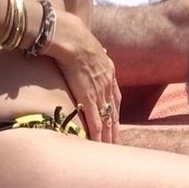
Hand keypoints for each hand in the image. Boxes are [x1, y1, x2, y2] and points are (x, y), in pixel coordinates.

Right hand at [43, 8, 120, 144]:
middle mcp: (107, 83)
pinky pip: (95, 120)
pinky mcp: (88, 97)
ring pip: (107, 119)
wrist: (71, 37)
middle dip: (115, 129)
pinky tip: (99, 144)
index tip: (115, 123)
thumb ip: (90, 54)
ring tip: (110, 149)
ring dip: (108, 136)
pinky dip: (97, 133)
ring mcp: (99, 91)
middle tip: (117, 144)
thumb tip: (90, 50)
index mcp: (108, 71)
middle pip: (114, 112)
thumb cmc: (74, 37)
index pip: (114, 97)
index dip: (115, 111)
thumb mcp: (89, 46)